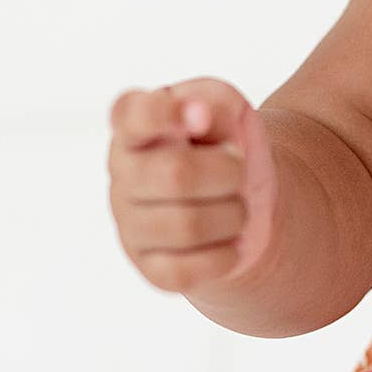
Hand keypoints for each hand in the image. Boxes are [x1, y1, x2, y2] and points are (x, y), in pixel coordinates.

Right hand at [107, 78, 279, 293]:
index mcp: (138, 128)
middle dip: (227, 172)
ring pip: (186, 227)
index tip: (200, 115)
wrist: (247, 197)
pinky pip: (185, 272)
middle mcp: (124, 175)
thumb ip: (214, 100)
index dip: (161, 114)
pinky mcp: (150, 268)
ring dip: (233, 215)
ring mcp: (131, 224)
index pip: (130, 115)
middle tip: (240, 170)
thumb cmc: (228, 142)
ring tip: (238, 207)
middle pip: (175, 175)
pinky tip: (231, 241)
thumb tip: (197, 113)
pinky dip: (224, 255)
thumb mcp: (231, 109)